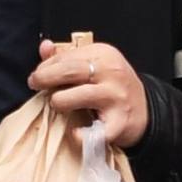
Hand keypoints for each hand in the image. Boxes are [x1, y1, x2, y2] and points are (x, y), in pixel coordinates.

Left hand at [32, 36, 150, 149]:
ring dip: (59, 102)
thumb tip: (44, 47)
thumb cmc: (113, 87)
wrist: (146, 112)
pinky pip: (91, 131)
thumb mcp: (95, 65)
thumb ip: (68, 56)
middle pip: (68, 71)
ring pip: (74, 97)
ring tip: (58, 105)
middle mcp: (111, 72)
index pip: (66, 56)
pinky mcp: (118, 123)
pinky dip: (78, 135)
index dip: (46, 66)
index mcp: (104, 54)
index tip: (37, 75)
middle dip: (45, 78)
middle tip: (36, 85)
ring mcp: (115, 97)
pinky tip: (75, 132)